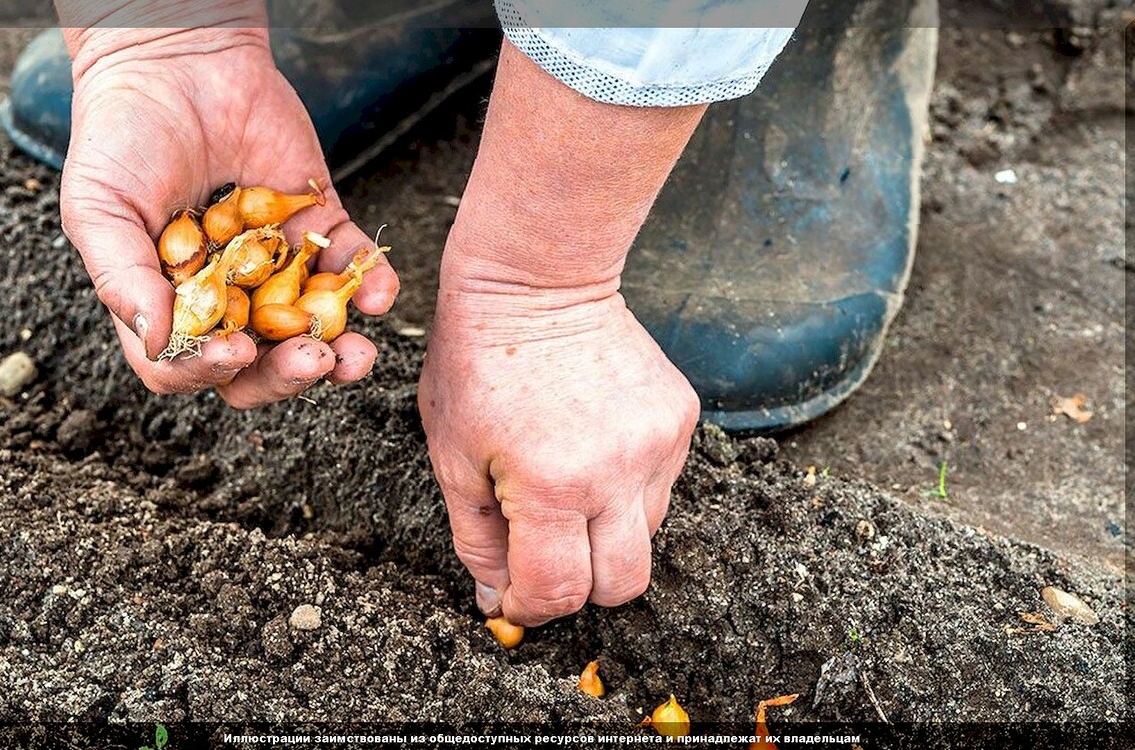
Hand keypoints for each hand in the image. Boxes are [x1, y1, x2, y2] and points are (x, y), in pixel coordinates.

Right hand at [59, 28, 398, 405]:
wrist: (178, 61)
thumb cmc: (121, 136)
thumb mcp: (98, 206)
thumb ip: (121, 276)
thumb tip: (158, 341)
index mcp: (170, 303)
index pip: (189, 365)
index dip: (210, 371)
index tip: (233, 353)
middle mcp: (227, 296)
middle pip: (260, 365)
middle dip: (288, 375)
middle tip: (312, 361)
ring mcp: (277, 265)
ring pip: (314, 330)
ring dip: (341, 354)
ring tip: (356, 355)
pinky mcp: (320, 228)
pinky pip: (353, 270)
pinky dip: (372, 287)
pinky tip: (376, 295)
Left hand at [418, 287, 699, 625]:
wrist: (538, 278)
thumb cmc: (478, 362)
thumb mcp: (453, 457)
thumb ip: (477, 540)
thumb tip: (499, 600)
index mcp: (553, 484)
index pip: (559, 592)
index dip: (531, 607)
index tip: (514, 595)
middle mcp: (618, 471)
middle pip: (623, 585)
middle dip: (581, 586)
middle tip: (545, 553)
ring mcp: (659, 443)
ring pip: (645, 536)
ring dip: (604, 532)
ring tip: (564, 478)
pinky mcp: (681, 419)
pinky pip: (661, 486)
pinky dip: (626, 488)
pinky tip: (591, 444)